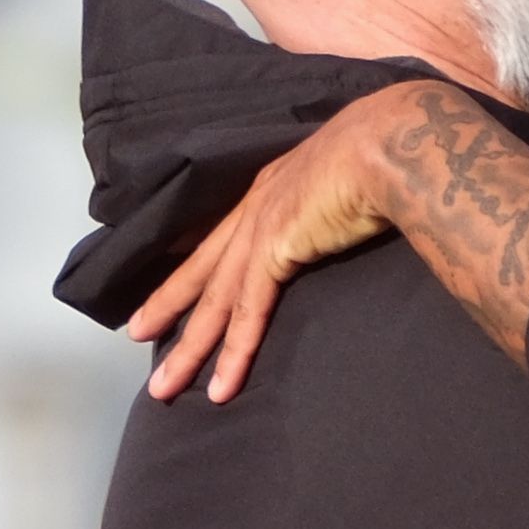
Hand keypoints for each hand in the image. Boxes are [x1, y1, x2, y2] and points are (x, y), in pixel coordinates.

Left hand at [129, 87, 434, 401]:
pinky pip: (247, 313)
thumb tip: (350, 210)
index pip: (222, 237)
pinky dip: (234, 353)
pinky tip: (219, 387)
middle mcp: (256, 204)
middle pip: (202, 270)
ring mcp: (260, 227)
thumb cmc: (385, 152)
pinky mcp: (274, 250)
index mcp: (273, 186)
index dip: (194, 266)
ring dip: (189, 349)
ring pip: (214, 301)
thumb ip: (337, 198)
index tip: (170, 289)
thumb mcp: (350, 177)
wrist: (392, 141)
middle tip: (137, 337)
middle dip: (168, 307)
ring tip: (162, 387)